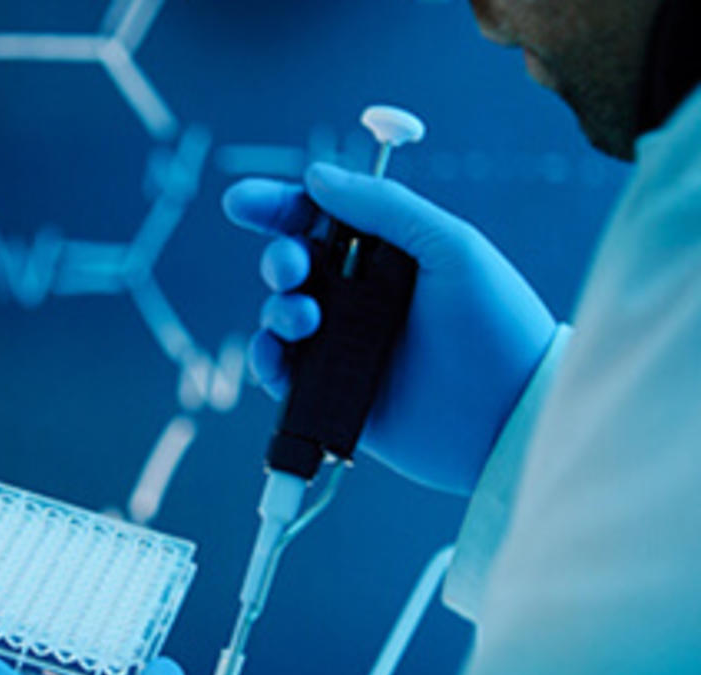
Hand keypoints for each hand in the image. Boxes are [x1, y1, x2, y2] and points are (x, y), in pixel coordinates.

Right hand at [222, 163, 557, 494]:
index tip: (243, 204)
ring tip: (305, 320)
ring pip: (280, 314)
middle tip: (293, 269)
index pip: (322, 219)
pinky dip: (265, 359)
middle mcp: (364, 297)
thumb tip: (317, 176)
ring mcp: (345, 346)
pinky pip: (279, 371)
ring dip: (276, 308)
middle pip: (294, 264)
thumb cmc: (497, 328)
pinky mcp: (333, 394)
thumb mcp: (452, 246)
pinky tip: (276, 353)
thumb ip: (386, 205)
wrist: (509, 419)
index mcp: (391, 254)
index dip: (279, 206)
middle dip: (279, 259)